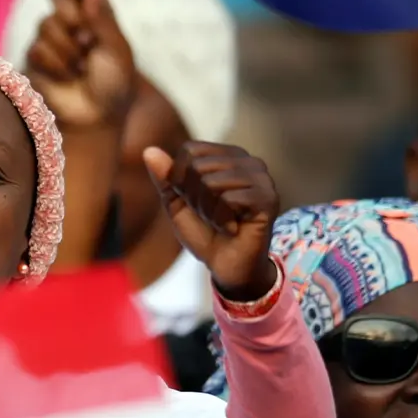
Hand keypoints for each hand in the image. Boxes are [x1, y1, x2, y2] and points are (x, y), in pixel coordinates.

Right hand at [24, 0, 136, 131]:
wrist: (95, 118)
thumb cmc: (114, 84)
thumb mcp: (117, 50)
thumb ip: (103, 18)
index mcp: (93, 13)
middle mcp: (70, 21)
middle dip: (69, 11)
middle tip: (86, 36)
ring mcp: (50, 38)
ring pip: (46, 24)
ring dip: (68, 49)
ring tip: (82, 68)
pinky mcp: (34, 59)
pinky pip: (37, 49)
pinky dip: (56, 66)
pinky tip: (67, 78)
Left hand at [141, 142, 279, 301]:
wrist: (227, 267)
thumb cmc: (205, 232)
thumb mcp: (177, 203)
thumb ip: (165, 177)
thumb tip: (149, 151)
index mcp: (228, 155)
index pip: (190, 151)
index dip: (180, 179)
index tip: (195, 201)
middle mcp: (249, 161)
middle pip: (198, 166)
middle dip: (195, 198)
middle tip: (211, 216)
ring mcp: (262, 178)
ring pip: (211, 182)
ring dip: (208, 211)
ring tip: (222, 222)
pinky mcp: (268, 198)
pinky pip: (228, 199)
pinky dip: (221, 220)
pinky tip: (233, 228)